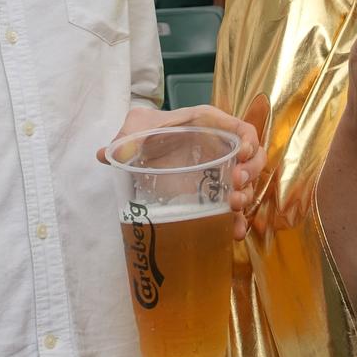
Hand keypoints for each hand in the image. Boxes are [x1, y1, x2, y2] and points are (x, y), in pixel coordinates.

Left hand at [99, 98, 267, 240]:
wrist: (141, 150)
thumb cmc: (144, 132)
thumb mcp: (135, 128)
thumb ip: (125, 137)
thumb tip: (104, 154)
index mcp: (208, 125)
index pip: (241, 129)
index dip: (250, 141)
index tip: (243, 155)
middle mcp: (219, 148)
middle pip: (252, 158)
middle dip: (251, 172)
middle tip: (235, 184)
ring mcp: (218, 173)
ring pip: (247, 184)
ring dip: (246, 196)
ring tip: (233, 206)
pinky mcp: (212, 194)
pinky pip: (233, 207)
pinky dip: (238, 220)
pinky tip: (234, 231)